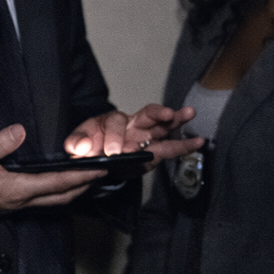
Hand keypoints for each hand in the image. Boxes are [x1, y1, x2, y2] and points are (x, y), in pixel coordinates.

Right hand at [0, 124, 104, 216]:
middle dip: (83, 187)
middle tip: (100, 176)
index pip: (57, 183)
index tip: (100, 170)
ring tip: (83, 181)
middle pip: (61, 197)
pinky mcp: (7, 205)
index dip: (80, 176)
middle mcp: (19, 201)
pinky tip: (53, 187)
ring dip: (70, 192)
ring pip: (52, 202)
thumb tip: (20, 131)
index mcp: (17, 189)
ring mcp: (13, 205)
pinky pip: (39, 202)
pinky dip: (54, 194)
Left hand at [65, 104, 203, 171]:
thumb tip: (82, 148)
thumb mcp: (77, 143)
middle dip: (158, 113)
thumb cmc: (89, 146)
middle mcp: (132, 126)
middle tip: (167, 114)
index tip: (111, 152)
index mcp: (111, 120)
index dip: (114, 137)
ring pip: (163, 126)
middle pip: (147, 114)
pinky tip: (197, 141)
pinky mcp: (153, 152)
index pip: (115, 123)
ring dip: (176, 120)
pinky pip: (169, 147)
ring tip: (189, 113)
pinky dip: (183, 145)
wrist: (96, 160)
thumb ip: (76, 143)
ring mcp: (146, 138)